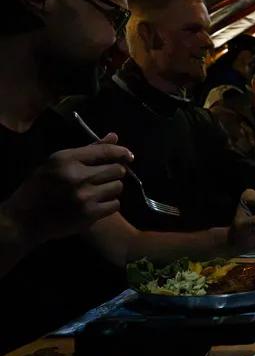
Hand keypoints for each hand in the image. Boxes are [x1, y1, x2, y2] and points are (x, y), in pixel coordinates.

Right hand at [0, 134, 131, 242]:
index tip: (129, 156)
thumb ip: (88, 150)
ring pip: (117, 187)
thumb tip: (114, 136)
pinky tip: (96, 204)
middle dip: (114, 173)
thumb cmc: (42, 187)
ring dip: (111, 189)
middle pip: (117, 170)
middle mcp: (77, 176)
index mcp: (66, 159)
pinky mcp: (89, 214)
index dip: (122, 152)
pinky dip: (109, 204)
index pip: (105, 151)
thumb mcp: (57, 162)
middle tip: (104, 178)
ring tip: (97, 191)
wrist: (26, 218)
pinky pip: (115, 204)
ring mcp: (84, 196)